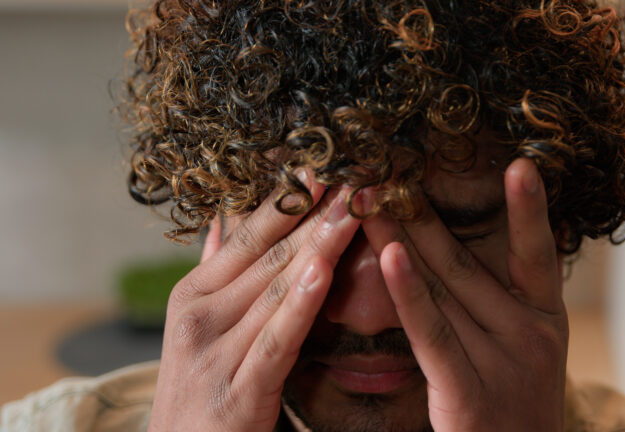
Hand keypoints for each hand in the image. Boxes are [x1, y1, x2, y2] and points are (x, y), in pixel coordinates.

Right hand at [148, 175, 361, 431]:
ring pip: (277, 287)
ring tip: (353, 207)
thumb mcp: (198, 328)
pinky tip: (323, 270)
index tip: (326, 162)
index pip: (251, 235)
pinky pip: (276, 340)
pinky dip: (299, 304)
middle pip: (270, 254)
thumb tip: (220, 221)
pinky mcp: (237, 392)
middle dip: (316, 211)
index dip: (291, 198)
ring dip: (320, 244)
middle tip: (354, 172)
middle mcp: (199, 315)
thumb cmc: (198, 390)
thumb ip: (214, 273)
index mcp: (194, 293)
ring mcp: (214, 352)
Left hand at [363, 158, 567, 430]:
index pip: (539, 256)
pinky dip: (409, 293)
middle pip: (467, 265)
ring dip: (402, 239)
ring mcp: (504, 365)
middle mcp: (532, 336)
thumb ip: (498, 307)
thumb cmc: (512, 407)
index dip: (531, 211)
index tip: (520, 164)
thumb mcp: (524, 352)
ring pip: (443, 291)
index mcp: (548, 321)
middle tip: (390, 170)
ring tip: (370, 198)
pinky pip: (432, 335)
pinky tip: (389, 256)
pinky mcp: (468, 394)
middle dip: (424, 216)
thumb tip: (448, 254)